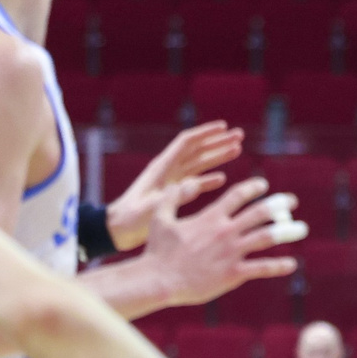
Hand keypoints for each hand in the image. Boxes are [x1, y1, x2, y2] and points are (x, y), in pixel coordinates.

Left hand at [105, 121, 246, 250]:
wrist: (117, 231)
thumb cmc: (130, 219)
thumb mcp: (153, 207)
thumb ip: (174, 196)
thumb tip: (197, 184)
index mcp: (162, 167)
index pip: (187, 142)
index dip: (206, 133)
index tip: (224, 127)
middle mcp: (168, 170)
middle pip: (197, 150)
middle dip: (218, 142)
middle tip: (239, 136)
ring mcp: (171, 181)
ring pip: (198, 164)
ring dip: (217, 157)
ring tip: (237, 150)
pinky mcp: (172, 194)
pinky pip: (194, 182)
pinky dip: (208, 179)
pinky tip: (221, 178)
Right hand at [130, 175, 307, 309]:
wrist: (159, 279)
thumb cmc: (157, 250)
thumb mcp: (161, 217)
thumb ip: (175, 197)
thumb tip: (187, 182)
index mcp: (210, 217)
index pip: (238, 195)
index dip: (253, 188)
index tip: (263, 185)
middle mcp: (225, 231)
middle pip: (260, 213)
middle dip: (279, 204)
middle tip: (292, 201)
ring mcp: (231, 252)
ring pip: (267, 237)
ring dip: (287, 231)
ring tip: (302, 228)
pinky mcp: (233, 273)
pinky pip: (262, 268)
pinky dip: (279, 266)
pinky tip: (292, 264)